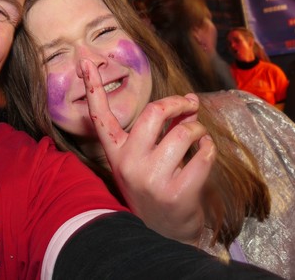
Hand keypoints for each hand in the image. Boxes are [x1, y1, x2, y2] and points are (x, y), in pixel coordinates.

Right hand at [79, 59, 215, 245]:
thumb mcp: (144, 159)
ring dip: (197, 128)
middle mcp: (129, 164)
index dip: (93, 87)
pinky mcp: (177, 193)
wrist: (164, 234)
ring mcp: (152, 179)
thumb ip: (159, 129)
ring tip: (197, 136)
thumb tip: (189, 101)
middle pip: (154, 112)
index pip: (100, 116)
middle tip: (191, 104)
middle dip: (179, 103)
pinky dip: (208, 148)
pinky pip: (202, 154)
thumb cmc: (155, 187)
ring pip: (184, 132)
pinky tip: (204, 152)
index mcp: (116, 153)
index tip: (85, 61)